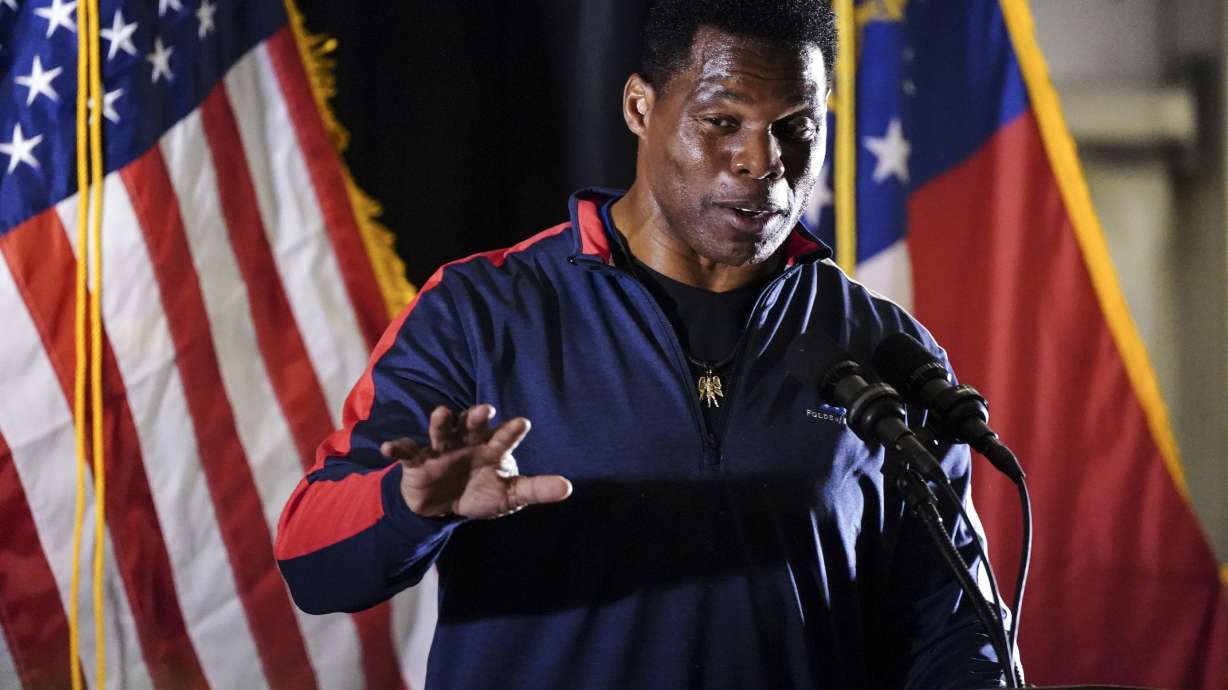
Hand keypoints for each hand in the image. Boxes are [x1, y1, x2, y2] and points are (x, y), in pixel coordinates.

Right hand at [381, 404, 572, 518]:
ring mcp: (441, 449)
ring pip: (441, 431)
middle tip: (486, 409)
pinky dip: (397, 448)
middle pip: (472, 425)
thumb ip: (535, 489)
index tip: (523, 423)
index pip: (504, 437)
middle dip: (477, 417)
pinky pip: (406, 452)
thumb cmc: (481, 492)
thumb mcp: (510, 495)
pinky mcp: (417, 461)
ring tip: (441, 413)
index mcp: (491, 447)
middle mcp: (466, 442)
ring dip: (440, 422)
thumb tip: (568, 488)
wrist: (444, 507)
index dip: (512, 431)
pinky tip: (388, 448)